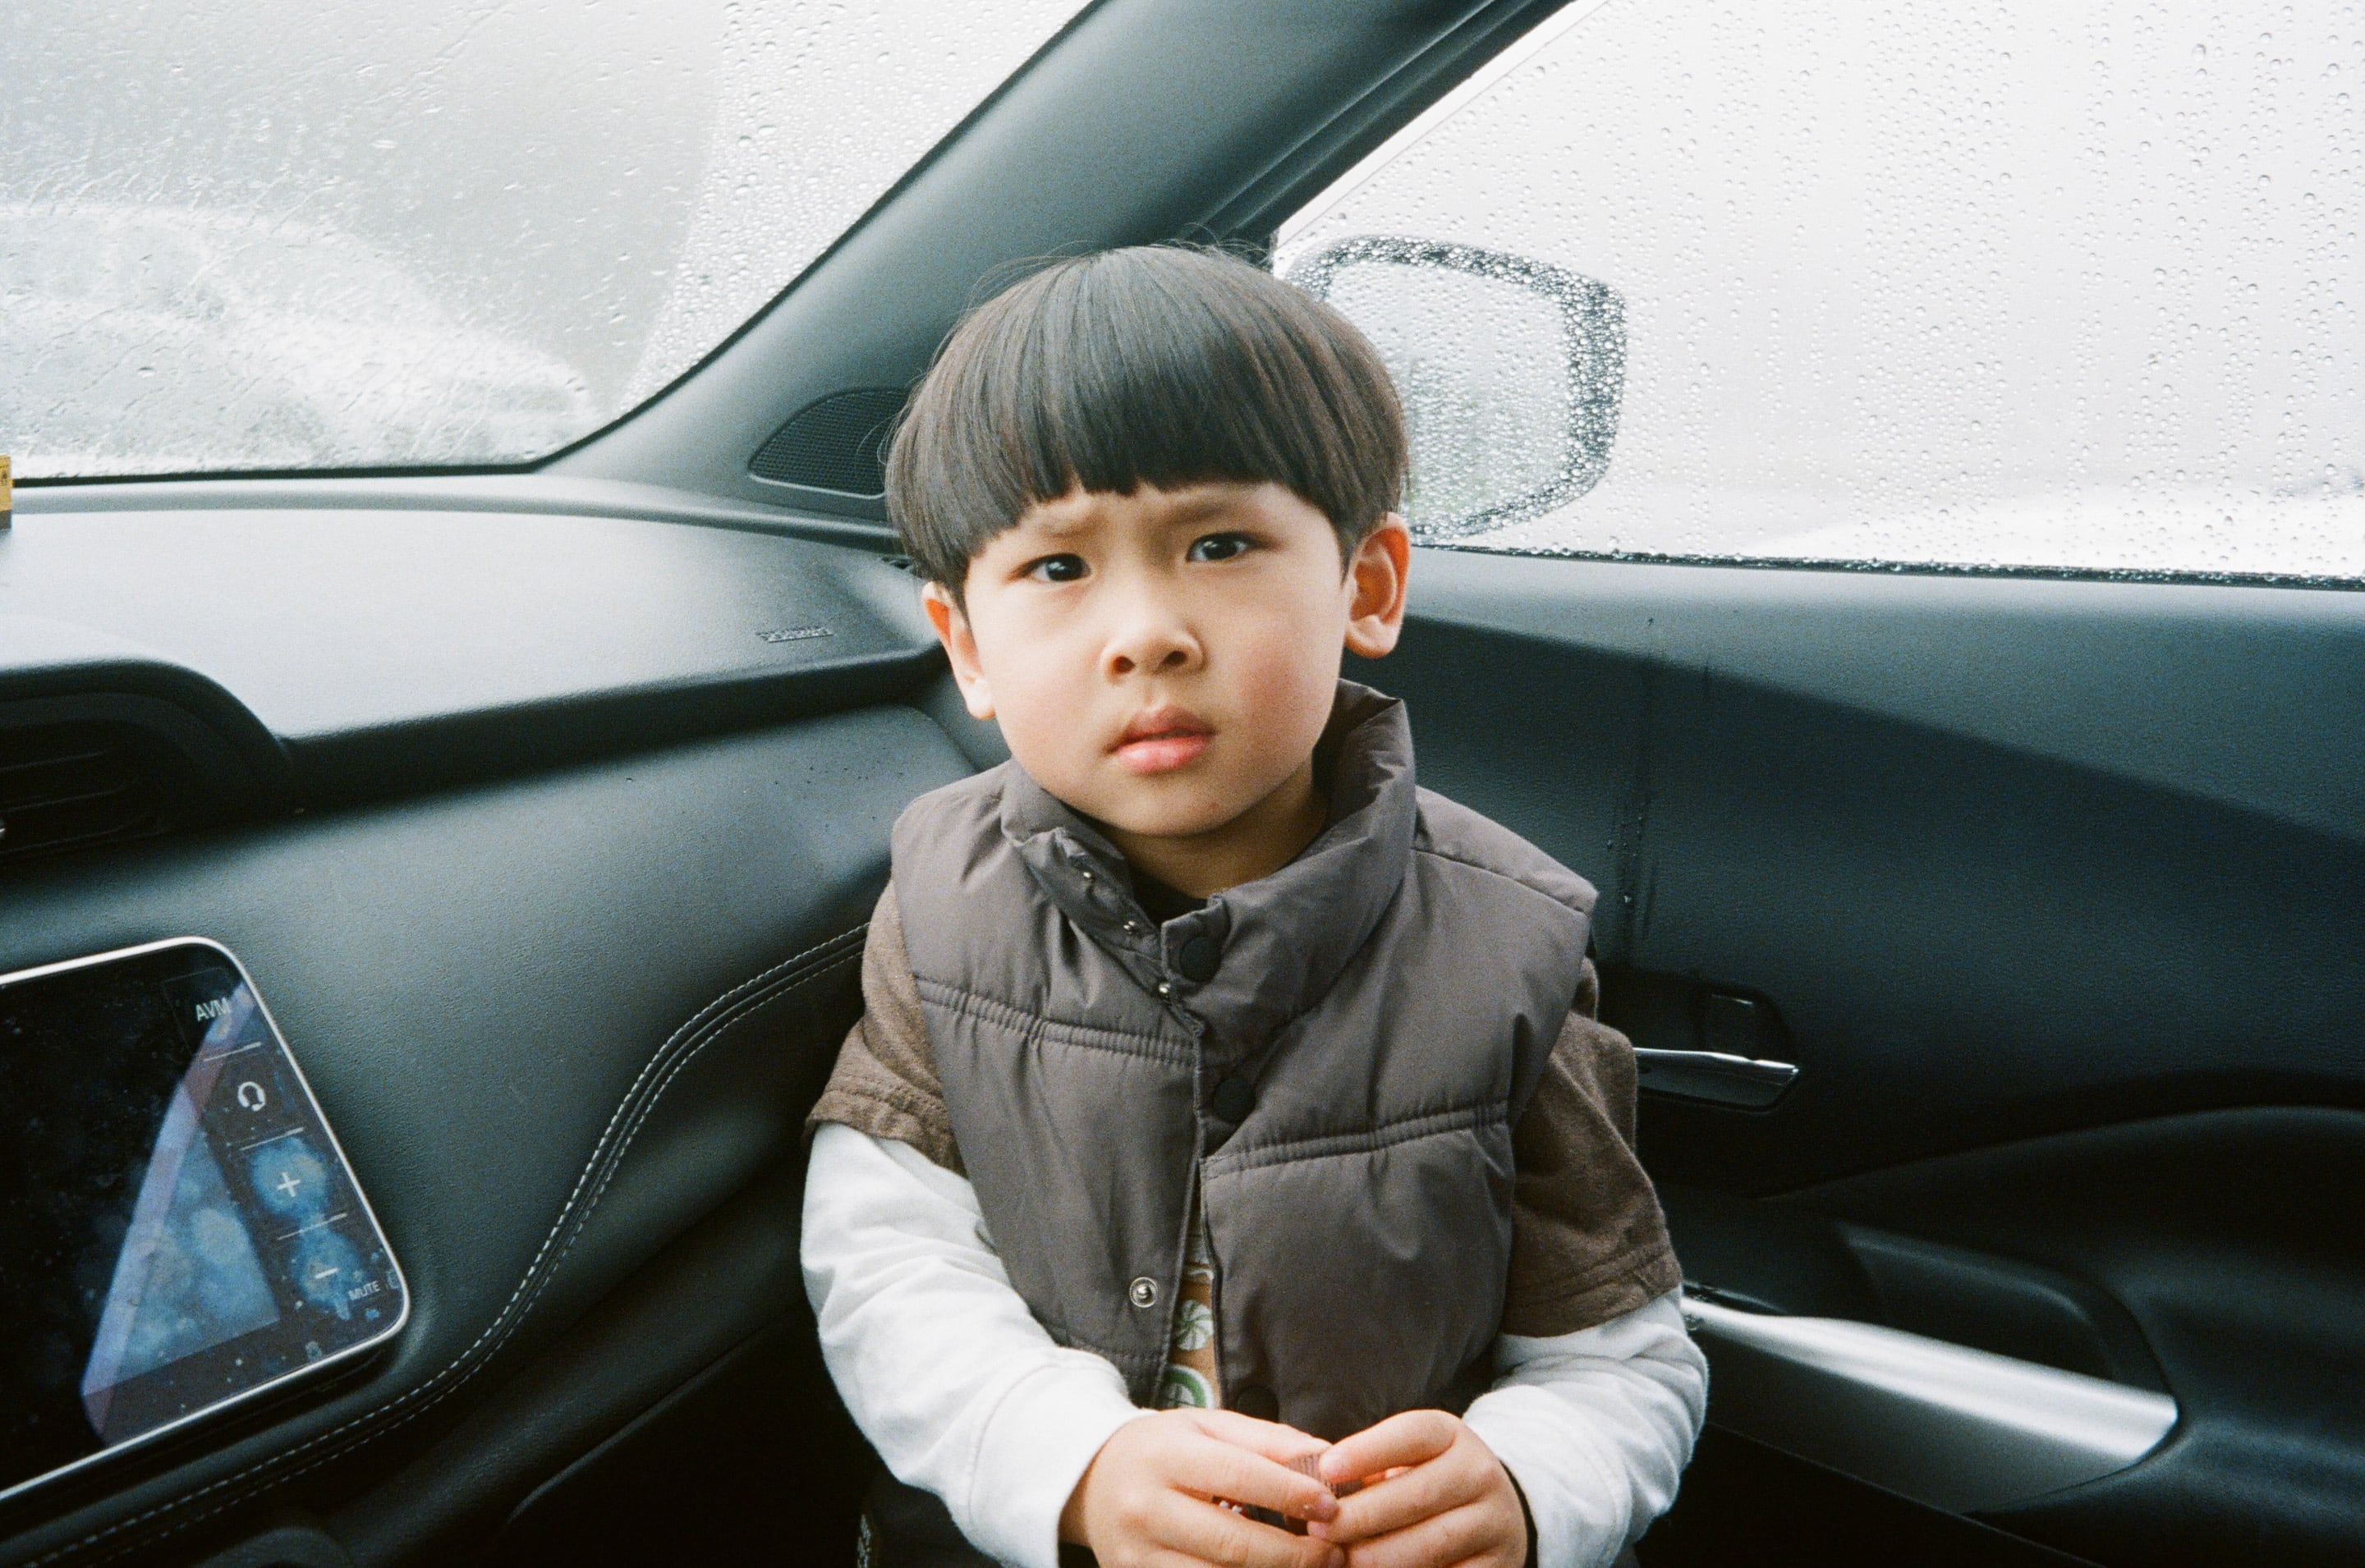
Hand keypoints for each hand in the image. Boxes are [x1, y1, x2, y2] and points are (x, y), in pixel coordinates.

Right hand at [1061, 1408, 1345, 1567]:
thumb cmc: (1162, 1450)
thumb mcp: (1207, 1427)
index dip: (1289, 1493)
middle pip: (1232, 1542)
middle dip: (1293, 1554)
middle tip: (1335, 1552)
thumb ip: (1267, 1441)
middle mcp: (1145, 1509)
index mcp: (1165, 1457)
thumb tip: (1327, 1458)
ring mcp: (1137, 1556)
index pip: (1237, 1476)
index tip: (1330, 1505)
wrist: (1090, 1481)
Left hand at [1307, 1411, 1526, 1567]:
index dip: (1367, 1451)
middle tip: (1320, 1528)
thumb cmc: (1428, 1480)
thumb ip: (1372, 1468)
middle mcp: (1478, 1473)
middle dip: (1363, 1515)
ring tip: (1342, 1558)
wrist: (1497, 1512)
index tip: (1326, 1469)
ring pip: (1433, 1542)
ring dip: (1380, 1555)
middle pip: (1418, 1494)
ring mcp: (1493, 1521)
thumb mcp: (1409, 1459)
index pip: (1411, 1435)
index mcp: (1450, 1436)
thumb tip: (1319, 1489)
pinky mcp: (1498, 1563)